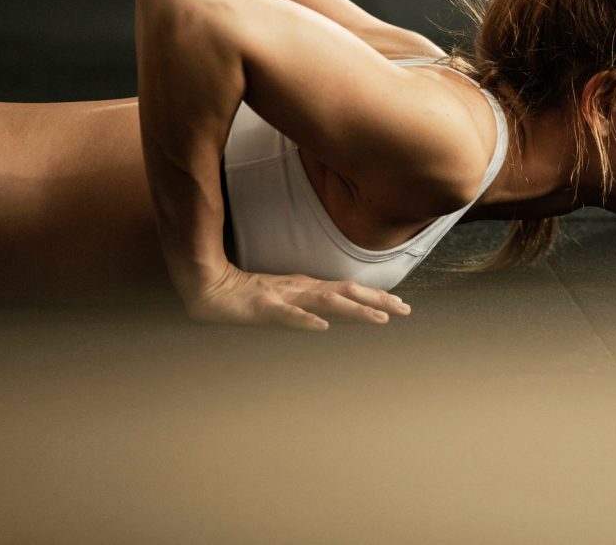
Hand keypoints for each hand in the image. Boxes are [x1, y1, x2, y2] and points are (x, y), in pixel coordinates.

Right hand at [182, 263, 410, 330]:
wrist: (210, 288)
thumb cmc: (249, 295)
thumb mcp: (288, 298)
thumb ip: (311, 302)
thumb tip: (338, 311)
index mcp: (308, 287)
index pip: (349, 290)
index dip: (376, 296)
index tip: (402, 305)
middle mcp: (302, 289)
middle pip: (346, 293)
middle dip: (377, 300)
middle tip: (405, 310)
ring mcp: (284, 296)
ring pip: (325, 303)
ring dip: (354, 310)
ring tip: (378, 318)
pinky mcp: (263, 307)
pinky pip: (287, 315)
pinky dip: (306, 320)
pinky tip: (322, 327)